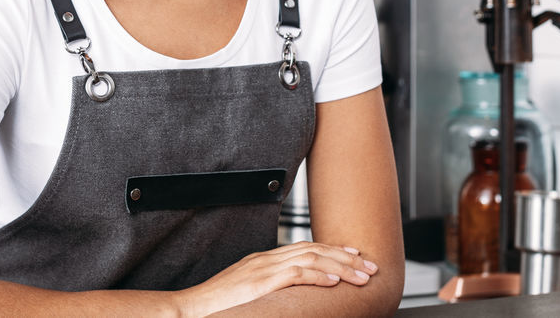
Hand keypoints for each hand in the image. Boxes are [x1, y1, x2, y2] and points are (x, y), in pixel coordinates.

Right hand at [172, 241, 378, 317]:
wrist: (190, 310)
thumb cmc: (217, 307)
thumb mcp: (248, 294)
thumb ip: (269, 289)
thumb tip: (290, 297)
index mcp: (263, 261)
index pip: (305, 248)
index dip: (333, 251)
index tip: (354, 255)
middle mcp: (266, 260)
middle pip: (314, 250)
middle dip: (346, 257)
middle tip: (369, 265)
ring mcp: (263, 269)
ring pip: (310, 258)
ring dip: (340, 266)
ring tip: (361, 275)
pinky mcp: (260, 283)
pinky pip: (294, 274)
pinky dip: (317, 275)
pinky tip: (334, 280)